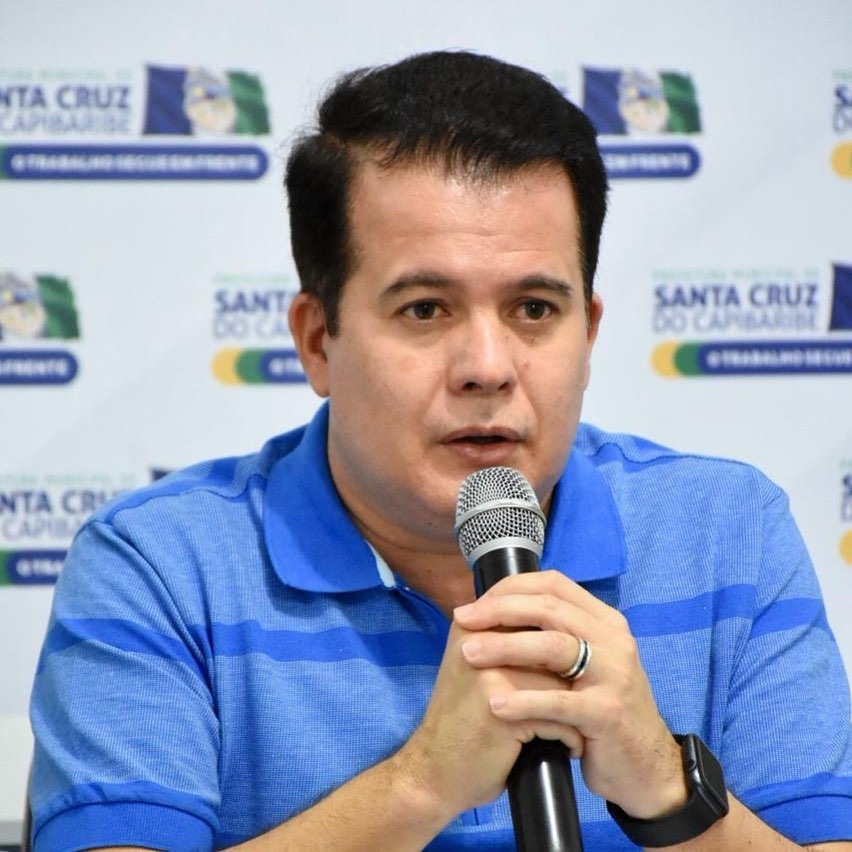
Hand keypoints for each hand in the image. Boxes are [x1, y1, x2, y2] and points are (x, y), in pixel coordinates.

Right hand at [395, 613, 574, 816]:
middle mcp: (479, 644)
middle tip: (578, 703)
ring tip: (575, 727)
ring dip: (575, 710)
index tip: (562, 673)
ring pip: (561, 683)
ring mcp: (490, 676)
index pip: (531, 614)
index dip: (556, 643)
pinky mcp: (502, 712)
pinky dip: (569, 737)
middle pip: (552, 647)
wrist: (433, 770)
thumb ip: (505, 642)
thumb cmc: (463, 720)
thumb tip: (564, 626)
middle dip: (571, 679)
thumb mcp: (474, 668)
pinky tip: (566, 749)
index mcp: (472, 628)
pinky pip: (559, 717)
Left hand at [452, 570, 687, 818]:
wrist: (644, 767)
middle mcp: (613, 639)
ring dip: (505, 646)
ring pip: (554, 646)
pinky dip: (524, 701)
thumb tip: (497, 609)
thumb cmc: (600, 710)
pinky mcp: (608, 712)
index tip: (474, 603)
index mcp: (604, 621)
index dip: (510, 589)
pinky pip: (559, 701)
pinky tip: (495, 703)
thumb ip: (555, 634)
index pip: (554, 585)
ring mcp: (614, 674)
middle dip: (500, 611)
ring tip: (468, 653)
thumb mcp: (585, 663)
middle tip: (463, 620)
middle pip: (550, 609)